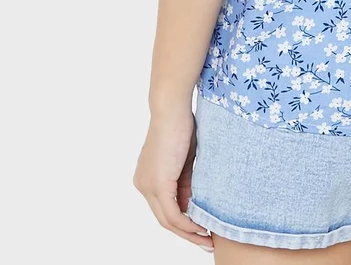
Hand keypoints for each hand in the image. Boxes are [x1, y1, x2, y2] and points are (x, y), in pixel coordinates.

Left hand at [133, 105, 213, 251]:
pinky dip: (187, 223)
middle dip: (187, 233)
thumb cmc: (181, 124)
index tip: (203, 227)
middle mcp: (143, 184)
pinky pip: (172, 214)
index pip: (165, 208)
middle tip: (206, 242)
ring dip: (189, 232)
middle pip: (165, 219)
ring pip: (168, 220)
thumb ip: (186, 182)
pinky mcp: (158, 185)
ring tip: (208, 239)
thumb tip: (194, 202)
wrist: (172, 108)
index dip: (185, 220)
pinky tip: (201, 228)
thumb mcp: (186, 161)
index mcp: (148, 178)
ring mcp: (148, 186)